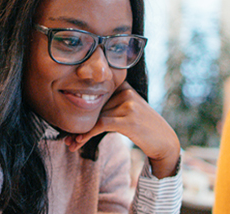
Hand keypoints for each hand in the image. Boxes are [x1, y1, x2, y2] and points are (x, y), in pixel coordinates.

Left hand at [66, 82, 180, 177]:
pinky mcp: (128, 119)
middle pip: (93, 106)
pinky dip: (87, 134)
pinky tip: (78, 142)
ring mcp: (127, 104)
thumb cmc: (142, 127)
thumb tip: (79, 113)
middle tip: (65, 137)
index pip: (94, 92)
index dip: (78, 104)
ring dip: (79, 133)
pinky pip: (100, 125)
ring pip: (94, 117)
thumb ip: (108, 106)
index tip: (64, 119)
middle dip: (78, 123)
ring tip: (69, 143)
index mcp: (123, 86)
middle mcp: (125, 91)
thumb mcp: (126, 110)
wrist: (164, 141)